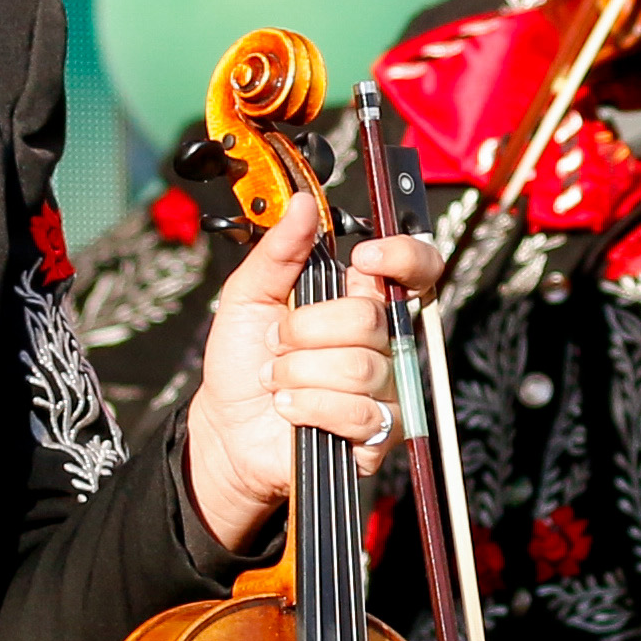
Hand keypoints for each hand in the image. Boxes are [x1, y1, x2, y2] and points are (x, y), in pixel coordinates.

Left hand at [179, 198, 428, 556]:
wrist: (224, 427)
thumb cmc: (242, 362)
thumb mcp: (248, 295)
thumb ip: (277, 250)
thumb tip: (303, 205)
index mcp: (359, 300)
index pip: (416, 268)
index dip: (402, 256)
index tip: (361, 259)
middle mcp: (380, 342)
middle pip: (368, 318)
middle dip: (305, 331)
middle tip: (277, 343)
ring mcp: (384, 389)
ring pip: (358, 367)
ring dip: (299, 373)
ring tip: (278, 380)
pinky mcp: (377, 435)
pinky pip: (359, 413)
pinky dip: (311, 406)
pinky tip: (290, 407)